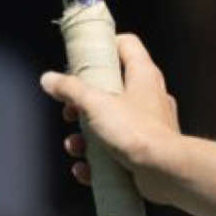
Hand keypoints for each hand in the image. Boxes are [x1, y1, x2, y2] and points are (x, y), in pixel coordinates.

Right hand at [38, 33, 181, 201]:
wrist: (164, 171)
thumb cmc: (139, 133)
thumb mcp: (95, 104)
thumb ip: (71, 89)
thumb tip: (51, 80)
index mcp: (142, 75)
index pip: (125, 44)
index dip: (102, 47)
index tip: (80, 59)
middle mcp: (148, 96)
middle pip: (109, 88)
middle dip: (83, 104)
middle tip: (71, 112)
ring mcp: (148, 124)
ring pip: (109, 123)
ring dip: (86, 137)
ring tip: (76, 146)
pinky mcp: (144, 150)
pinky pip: (115, 151)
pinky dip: (97, 161)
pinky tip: (86, 168)